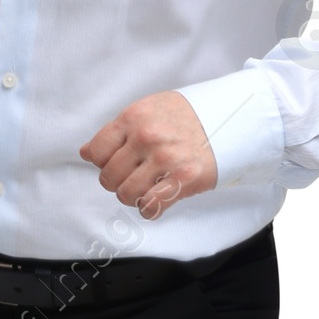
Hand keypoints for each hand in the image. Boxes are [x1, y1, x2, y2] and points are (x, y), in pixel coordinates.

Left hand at [80, 91, 216, 218]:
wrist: (232, 118)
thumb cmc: (188, 116)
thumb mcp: (149, 109)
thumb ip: (118, 130)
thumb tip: (86, 152)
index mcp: (134, 117)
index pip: (95, 152)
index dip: (103, 162)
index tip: (118, 162)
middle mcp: (146, 137)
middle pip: (108, 178)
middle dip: (119, 182)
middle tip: (136, 176)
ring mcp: (165, 159)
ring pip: (126, 195)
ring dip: (135, 196)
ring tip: (149, 186)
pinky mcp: (183, 179)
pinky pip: (150, 207)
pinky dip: (150, 208)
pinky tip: (159, 197)